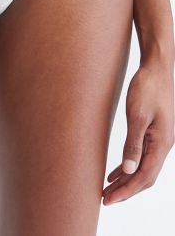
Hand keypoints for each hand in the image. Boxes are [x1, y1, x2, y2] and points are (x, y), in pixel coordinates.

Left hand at [103, 56, 174, 204]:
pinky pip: (141, 156)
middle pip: (144, 177)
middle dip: (125, 190)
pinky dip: (128, 166)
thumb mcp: (137, 115)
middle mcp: (163, 145)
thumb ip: (133, 143)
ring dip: (126, 180)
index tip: (109, 199)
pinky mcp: (152, 132)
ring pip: (142, 168)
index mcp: (161, 144)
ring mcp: (159, 139)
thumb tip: (129, 170)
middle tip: (105, 198)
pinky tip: (116, 170)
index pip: (144, 177)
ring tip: (108, 189)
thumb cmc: (147, 87)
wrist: (157, 68)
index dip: (126, 190)